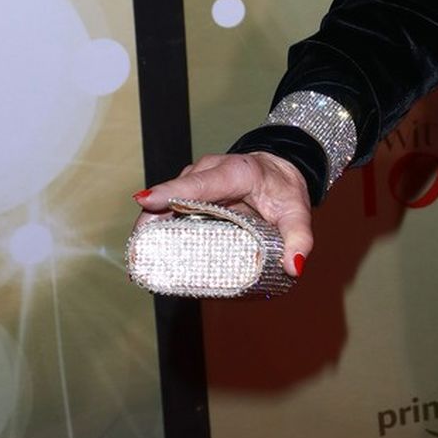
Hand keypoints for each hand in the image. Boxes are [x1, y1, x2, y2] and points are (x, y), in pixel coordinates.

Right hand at [133, 152, 312, 278]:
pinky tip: (148, 254)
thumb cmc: (284, 189)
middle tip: (137, 255)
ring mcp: (194, 182)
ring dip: (148, 229)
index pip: (199, 183)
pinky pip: (168, 210)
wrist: (280, 170)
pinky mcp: (189, 195)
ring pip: (165, 204)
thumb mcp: (297, 212)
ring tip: (138, 261)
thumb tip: (294, 267)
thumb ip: (299, 238)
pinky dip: (156, 229)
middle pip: (172, 195)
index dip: (172, 192)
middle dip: (150, 221)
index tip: (147, 202)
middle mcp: (208, 172)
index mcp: (234, 172)